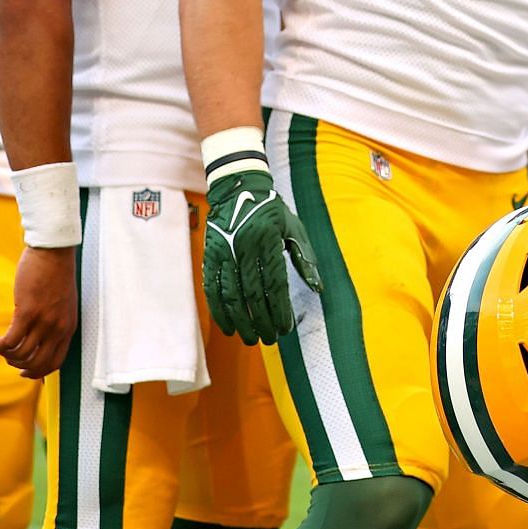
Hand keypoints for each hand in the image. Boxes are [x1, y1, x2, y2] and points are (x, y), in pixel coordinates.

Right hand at [0, 245, 77, 378]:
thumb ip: (55, 323)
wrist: (55, 254)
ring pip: (20, 355)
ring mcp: (44, 321)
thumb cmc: (56, 276)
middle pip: (37, 364)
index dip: (37, 372)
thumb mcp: (64, 306)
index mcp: (68, 327)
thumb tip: (39, 339)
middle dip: (18, 366)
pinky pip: (10, 341)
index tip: (23, 371)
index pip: (56, 362)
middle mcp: (58, 328)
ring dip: (5, 354)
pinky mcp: (27, 312)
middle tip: (7, 356)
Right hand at [205, 169, 321, 344]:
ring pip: (231, 296)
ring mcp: (224, 253)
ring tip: (251, 339)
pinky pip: (212, 289)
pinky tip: (228, 326)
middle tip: (271, 339)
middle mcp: (244, 249)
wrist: (238, 188)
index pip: (275, 284)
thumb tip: (318, 288)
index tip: (286, 328)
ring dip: (241, 321)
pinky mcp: (209, 257)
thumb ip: (306, 258)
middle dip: (263, 321)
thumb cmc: (273, 211)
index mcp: (269, 242)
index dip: (280, 310)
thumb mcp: (294, 228)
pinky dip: (219, 311)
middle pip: (253, 294)